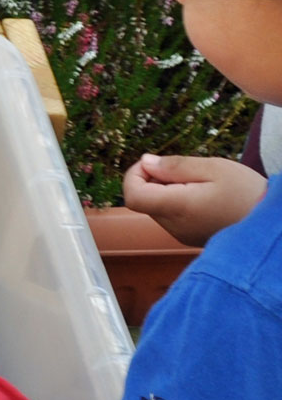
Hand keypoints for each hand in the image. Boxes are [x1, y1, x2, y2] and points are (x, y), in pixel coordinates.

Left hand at [122, 153, 266, 245]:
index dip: (134, 175)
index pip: (132, 196)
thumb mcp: (214, 168)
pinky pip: (171, 216)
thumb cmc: (247, 192)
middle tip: (183, 170)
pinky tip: (203, 195)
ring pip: (157, 208)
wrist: (270, 224)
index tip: (152, 163)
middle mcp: (173, 226)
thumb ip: (176, 166)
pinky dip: (177, 202)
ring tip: (199, 183)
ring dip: (166, 191)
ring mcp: (180, 234)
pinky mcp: (188, 237)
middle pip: (144, 200)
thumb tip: (145, 162)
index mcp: (177, 207)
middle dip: (153, 180)